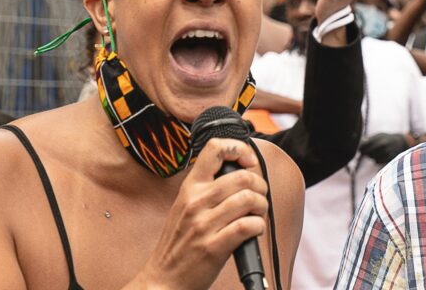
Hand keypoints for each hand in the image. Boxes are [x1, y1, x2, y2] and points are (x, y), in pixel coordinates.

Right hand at [136, 139, 268, 289]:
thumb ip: (207, 188)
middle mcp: (195, 202)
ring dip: (262, 206)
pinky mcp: (213, 246)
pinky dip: (258, 226)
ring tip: (257, 214)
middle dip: (260, 185)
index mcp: (190, 188)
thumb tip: (240, 173)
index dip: (240, 150)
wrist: (163, 279)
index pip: (215, 149)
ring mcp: (204, 224)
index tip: (248, 163)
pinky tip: (253, 230)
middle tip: (259, 197)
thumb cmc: (179, 245)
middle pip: (242, 176)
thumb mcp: (185, 207)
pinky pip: (247, 226)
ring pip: (248, 198)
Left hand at [358, 132, 411, 163]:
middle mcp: (382, 146)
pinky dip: (376, 159)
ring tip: (377, 150)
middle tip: (366, 149)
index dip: (360, 147)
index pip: (364, 145)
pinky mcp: (388, 160)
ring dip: (371, 155)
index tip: (359, 147)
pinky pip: (377, 162)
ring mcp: (386, 153)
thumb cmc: (387, 138)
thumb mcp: (379, 135)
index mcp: (379, 139)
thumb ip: (369, 139)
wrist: (401, 143)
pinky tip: (381, 155)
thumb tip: (359, 143)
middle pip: (366, 152)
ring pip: (371, 157)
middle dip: (364, 151)